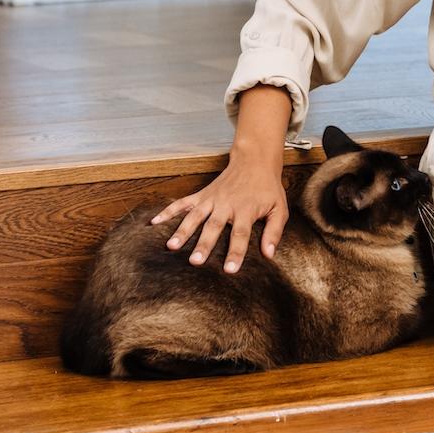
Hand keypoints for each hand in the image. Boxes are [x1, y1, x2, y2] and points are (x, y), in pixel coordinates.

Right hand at [147, 157, 287, 274]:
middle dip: (203, 244)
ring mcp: (211, 199)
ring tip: (171, 246)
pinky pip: (182, 203)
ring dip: (182, 231)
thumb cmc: (267, 189)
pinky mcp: (202, 195)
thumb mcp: (279, 208)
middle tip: (194, 262)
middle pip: (213, 227)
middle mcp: (226, 205)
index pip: (240, 235)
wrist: (254, 162)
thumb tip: (269, 254)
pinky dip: (167, 212)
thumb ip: (274, 231)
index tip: (229, 270)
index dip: (235, 253)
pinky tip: (154, 223)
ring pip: (194, 216)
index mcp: (245, 210)